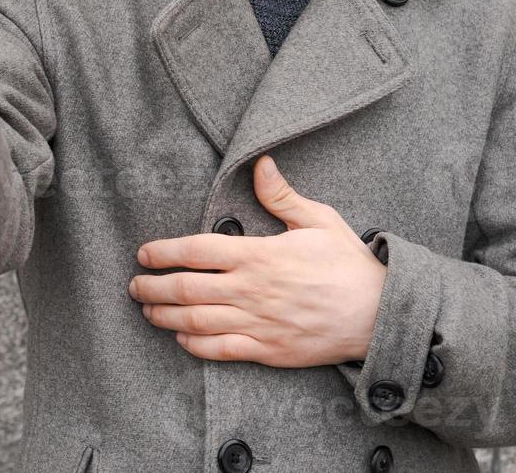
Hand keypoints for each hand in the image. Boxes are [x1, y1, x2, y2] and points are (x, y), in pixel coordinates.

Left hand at [129, 154, 386, 366]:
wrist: (381, 314)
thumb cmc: (348, 264)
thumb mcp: (319, 220)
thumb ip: (282, 196)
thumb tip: (261, 164)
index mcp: (259, 255)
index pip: (197, 251)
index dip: (165, 252)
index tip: (144, 254)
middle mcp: (251, 290)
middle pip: (186, 290)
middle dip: (153, 288)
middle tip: (134, 285)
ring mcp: (258, 323)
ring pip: (196, 322)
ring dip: (164, 317)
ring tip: (148, 311)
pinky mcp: (268, 350)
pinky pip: (220, 350)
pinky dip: (195, 345)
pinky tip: (182, 337)